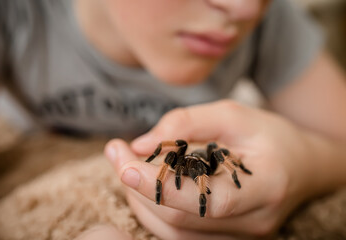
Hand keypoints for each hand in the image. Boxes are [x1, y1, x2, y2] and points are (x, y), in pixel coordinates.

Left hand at [105, 100, 314, 238]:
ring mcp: (241, 238)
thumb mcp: (233, 114)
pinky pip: (179, 234)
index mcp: (265, 186)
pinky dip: (154, 210)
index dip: (161, 186)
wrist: (300, 166)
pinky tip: (148, 186)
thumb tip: (140, 145)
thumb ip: (186, 123)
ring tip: (129, 166)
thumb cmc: (268, 136)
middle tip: (118, 153)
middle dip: (139, 186)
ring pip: (173, 232)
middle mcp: (253, 222)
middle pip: (180, 218)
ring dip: (141, 199)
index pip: (206, 199)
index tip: (124, 164)